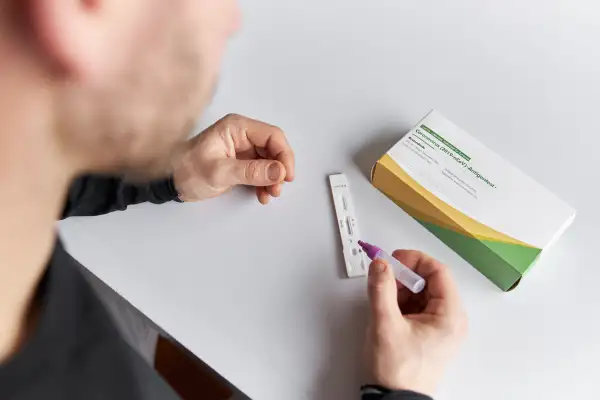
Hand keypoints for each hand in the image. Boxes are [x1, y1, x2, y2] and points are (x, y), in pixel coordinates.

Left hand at [173, 114, 294, 202]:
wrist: (169, 182)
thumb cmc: (188, 171)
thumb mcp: (220, 172)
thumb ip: (251, 171)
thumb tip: (279, 171)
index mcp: (237, 128)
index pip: (272, 136)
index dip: (284, 155)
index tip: (286, 175)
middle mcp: (242, 135)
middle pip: (273, 149)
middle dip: (278, 169)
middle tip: (277, 188)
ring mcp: (242, 149)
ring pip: (269, 161)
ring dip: (273, 178)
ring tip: (269, 195)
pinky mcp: (240, 163)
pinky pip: (260, 170)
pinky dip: (264, 183)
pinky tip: (262, 195)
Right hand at [365, 250, 466, 396]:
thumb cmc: (398, 373)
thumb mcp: (385, 325)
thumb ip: (381, 289)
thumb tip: (380, 265)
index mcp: (450, 316)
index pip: (438, 271)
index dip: (414, 260)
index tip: (393, 259)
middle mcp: (450, 320)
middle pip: (430, 281)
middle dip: (405, 276)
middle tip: (384, 277)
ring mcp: (440, 327)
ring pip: (422, 293)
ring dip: (401, 290)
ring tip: (384, 300)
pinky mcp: (429, 334)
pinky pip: (417, 307)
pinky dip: (401, 303)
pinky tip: (388, 311)